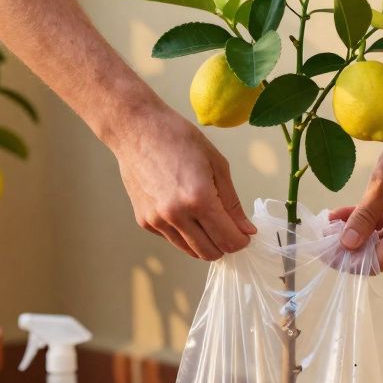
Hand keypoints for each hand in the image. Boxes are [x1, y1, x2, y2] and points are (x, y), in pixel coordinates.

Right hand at [111, 104, 255, 259]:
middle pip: (210, 253)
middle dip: (225, 245)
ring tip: (207, 219)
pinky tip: (184, 210)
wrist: (136, 130)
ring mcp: (157, 221)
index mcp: (199, 199)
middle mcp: (176, 215)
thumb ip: (232, 202)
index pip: (229, 240)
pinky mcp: (144, 221)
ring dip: (205, 242)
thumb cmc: (178, 138)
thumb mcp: (216, 164)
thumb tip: (246, 230)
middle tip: (228, 229)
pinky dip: (185, 233)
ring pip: (190, 251)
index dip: (242, 241)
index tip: (244, 234)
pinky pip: (172, 239)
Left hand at [331, 111, 382, 270]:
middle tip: (321, 236)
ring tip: (327, 223)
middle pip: (378, 250)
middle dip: (349, 245)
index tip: (325, 252)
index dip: (350, 261)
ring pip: (381, 234)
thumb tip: (347, 244)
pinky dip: (367, 217)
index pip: (377, 262)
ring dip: (355, 230)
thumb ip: (365, 215)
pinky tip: (342, 213)